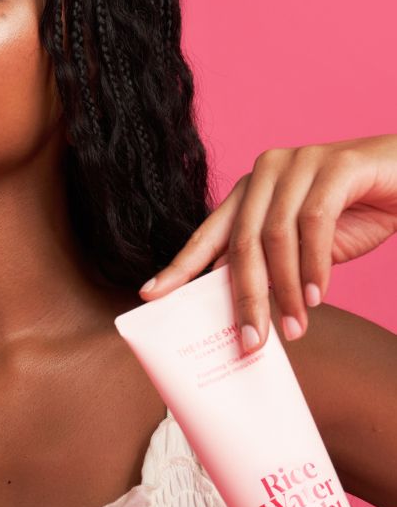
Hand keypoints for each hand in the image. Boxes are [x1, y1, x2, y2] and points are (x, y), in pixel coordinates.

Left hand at [139, 134, 396, 350]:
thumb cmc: (356, 212)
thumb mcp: (302, 246)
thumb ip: (269, 265)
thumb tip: (237, 312)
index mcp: (247, 192)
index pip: (207, 235)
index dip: (179, 267)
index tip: (151, 296)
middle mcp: (264, 172)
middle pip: (241, 245)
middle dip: (245, 299)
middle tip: (249, 342)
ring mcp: (299, 163)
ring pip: (276, 238)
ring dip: (285, 291)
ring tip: (293, 327)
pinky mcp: (336, 165)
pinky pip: (314, 223)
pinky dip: (315, 266)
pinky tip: (318, 296)